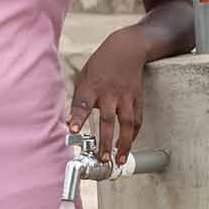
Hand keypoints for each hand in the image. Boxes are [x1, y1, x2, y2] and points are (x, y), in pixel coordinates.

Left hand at [68, 28, 147, 165]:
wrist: (126, 48)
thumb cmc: (101, 65)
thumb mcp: (84, 77)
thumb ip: (79, 100)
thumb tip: (71, 124)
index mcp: (91, 86)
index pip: (82, 104)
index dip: (77, 118)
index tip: (72, 131)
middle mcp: (109, 93)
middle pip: (107, 119)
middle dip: (105, 140)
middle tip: (102, 158)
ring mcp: (125, 96)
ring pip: (126, 123)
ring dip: (124, 143)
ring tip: (119, 159)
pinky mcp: (137, 98)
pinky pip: (137, 119)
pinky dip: (133, 134)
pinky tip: (128, 145)